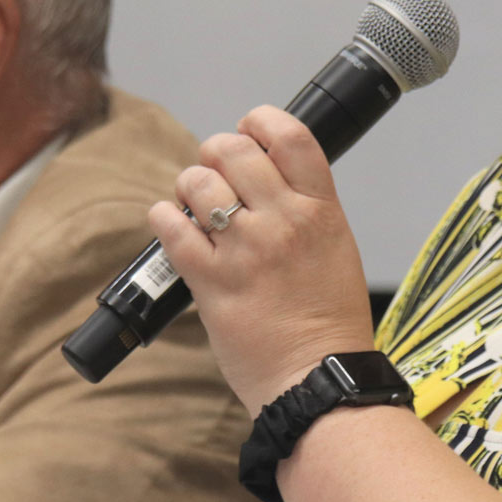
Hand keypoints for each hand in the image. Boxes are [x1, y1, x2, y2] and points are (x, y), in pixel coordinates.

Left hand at [150, 105, 376, 410]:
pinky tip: (170, 225)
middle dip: (215, 153)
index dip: (261, 121)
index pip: (291, 136)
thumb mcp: (337, 249)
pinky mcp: (211, 281)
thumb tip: (268, 179)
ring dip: (188, 186)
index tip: (249, 128)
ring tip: (193, 203)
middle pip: (234, 150)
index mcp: (321, 210)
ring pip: (198, 184)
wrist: (318, 381)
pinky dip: (164, 219)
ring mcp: (246, 250)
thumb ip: (305, 209)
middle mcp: (283, 221)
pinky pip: (171, 228)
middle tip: (213, 170)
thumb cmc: (329, 325)